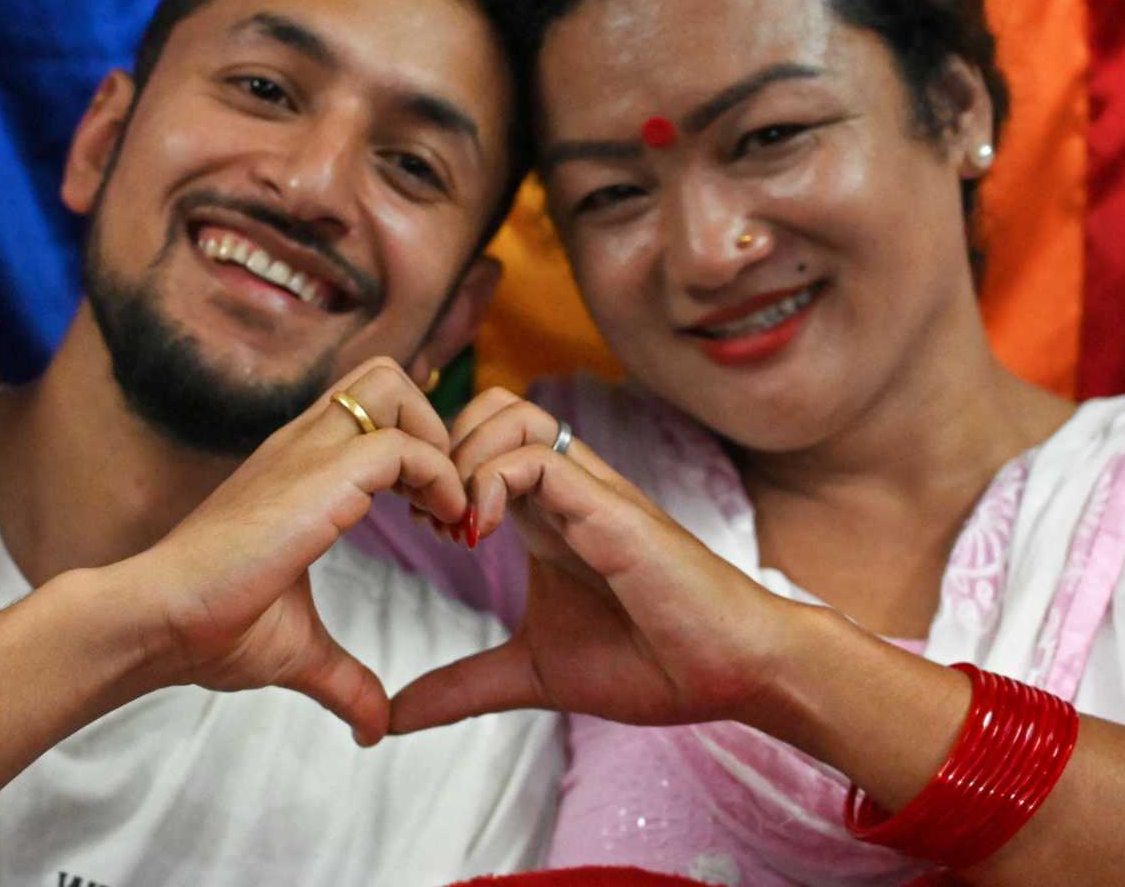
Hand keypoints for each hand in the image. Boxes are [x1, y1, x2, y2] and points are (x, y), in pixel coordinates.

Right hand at [135, 358, 472, 744]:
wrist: (157, 623)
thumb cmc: (210, 629)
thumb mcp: (297, 650)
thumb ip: (343, 678)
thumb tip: (374, 728)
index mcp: (295, 468)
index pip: (367, 409)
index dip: (417, 449)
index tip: (433, 520)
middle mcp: (300, 444)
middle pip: (384, 374)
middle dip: (433, 424)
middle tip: (443, 501)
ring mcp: (305, 452)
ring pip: (392, 384)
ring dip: (436, 440)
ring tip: (443, 510)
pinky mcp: (316, 476)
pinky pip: (401, 444)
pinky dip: (438, 476)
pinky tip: (440, 526)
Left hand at [389, 388, 794, 734]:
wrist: (731, 674)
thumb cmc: (650, 664)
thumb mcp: (531, 675)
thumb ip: (462, 687)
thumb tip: (393, 718)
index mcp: (544, 514)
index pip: (477, 441)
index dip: (431, 468)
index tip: (418, 529)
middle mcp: (564, 489)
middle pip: (486, 406)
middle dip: (437, 449)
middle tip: (427, 519)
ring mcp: (589, 490)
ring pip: (509, 412)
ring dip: (461, 457)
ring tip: (453, 526)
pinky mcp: (610, 506)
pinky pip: (538, 458)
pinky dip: (492, 482)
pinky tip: (481, 535)